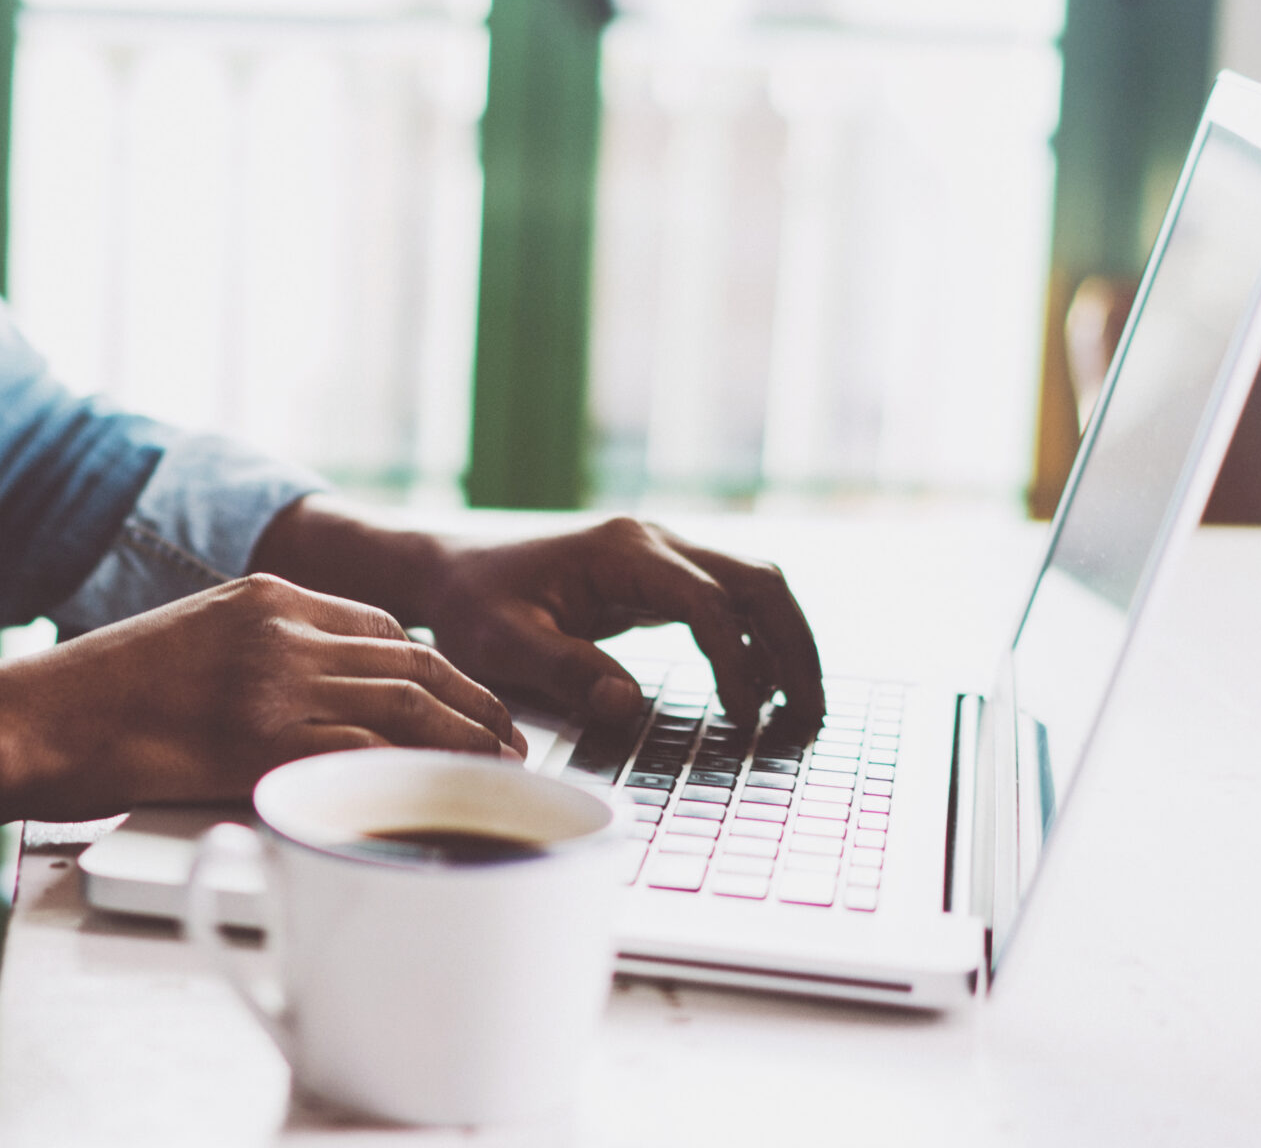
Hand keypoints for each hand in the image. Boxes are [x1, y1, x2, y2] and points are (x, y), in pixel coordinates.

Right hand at [0, 573, 522, 819]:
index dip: (439, 669)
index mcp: (264, 594)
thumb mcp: (192, 640)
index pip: (382, 627)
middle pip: (412, 662)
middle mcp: (280, 628)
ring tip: (499, 770)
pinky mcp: (260, 739)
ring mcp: (273, 682)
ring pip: (405, 705)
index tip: (467, 700)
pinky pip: (363, 753)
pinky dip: (415, 774)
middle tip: (511, 740)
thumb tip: (319, 697)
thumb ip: (259, 654)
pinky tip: (441, 794)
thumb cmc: (100, 697)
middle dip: (474, 703)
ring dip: (465, 740)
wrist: (37, 719)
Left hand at [418, 517, 824, 736]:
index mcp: (623, 552)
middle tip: (811, 716)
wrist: (449, 572)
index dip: (736, 663)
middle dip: (794, 648)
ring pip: (755, 587)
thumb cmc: (470, 605)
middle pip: (758, 582)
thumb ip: (565, 671)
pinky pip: (729, 603)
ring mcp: (661, 555)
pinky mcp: (659, 578)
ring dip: (786, 644)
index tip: (747, 719)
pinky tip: (761, 692)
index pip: (709, 604)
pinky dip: (757, 642)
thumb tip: (629, 706)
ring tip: (802, 710)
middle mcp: (654, 542)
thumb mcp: (501, 644)